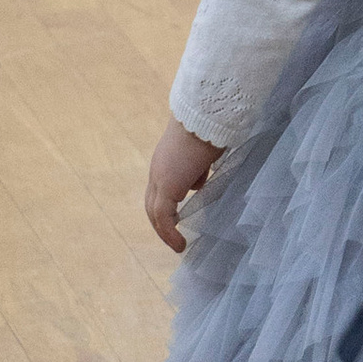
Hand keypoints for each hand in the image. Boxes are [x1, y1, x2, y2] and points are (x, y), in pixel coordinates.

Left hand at [144, 118, 224, 252]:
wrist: (205, 116)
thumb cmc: (210, 128)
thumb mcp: (203, 152)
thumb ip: (197, 167)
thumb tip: (197, 181)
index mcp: (165, 159)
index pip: (160, 189)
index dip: (166, 205)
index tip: (177, 218)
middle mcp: (158, 170)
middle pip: (152, 203)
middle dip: (162, 222)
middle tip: (174, 236)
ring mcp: (160, 178)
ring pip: (155, 212)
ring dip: (165, 230)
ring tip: (177, 244)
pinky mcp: (167, 187)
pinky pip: (164, 218)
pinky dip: (169, 234)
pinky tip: (180, 245)